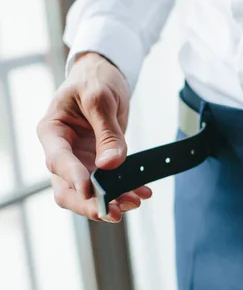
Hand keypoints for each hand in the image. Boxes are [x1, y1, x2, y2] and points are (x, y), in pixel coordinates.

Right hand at [37, 52, 151, 222]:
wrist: (104, 77)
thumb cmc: (95, 81)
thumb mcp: (101, 98)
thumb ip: (107, 131)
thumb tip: (111, 165)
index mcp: (53, 132)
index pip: (58, 161)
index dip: (73, 178)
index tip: (90, 190)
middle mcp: (63, 152)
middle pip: (67, 188)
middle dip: (90, 203)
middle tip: (114, 212)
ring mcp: (80, 161)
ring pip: (90, 193)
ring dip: (112, 201)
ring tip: (136, 201)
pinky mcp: (98, 164)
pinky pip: (110, 184)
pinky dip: (126, 190)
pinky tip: (143, 192)